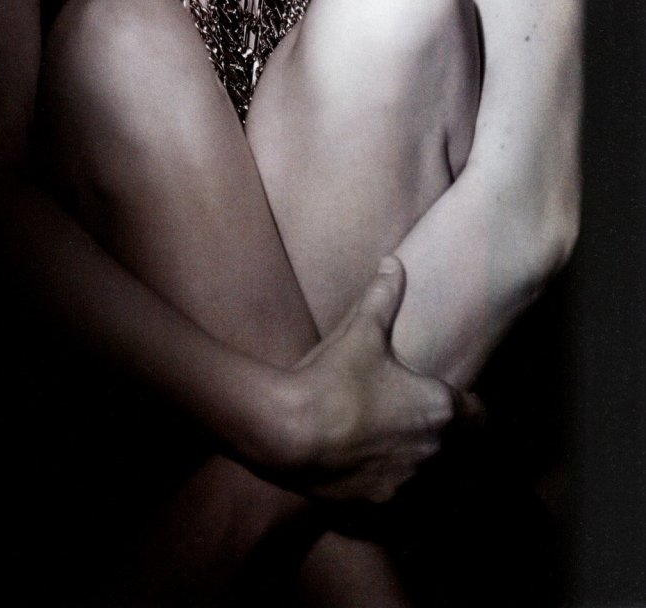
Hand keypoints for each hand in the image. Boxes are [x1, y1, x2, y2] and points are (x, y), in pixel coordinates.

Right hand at [288, 256, 482, 502]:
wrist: (291, 431)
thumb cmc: (334, 378)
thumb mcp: (361, 331)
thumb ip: (383, 296)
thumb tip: (393, 262)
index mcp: (439, 408)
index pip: (479, 415)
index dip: (470, 409)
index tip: (460, 406)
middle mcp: (436, 451)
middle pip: (463, 454)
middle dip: (451, 442)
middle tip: (428, 428)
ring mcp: (411, 484)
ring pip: (439, 486)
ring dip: (429, 471)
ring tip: (405, 456)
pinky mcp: (383, 508)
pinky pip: (406, 508)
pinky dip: (400, 495)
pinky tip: (378, 479)